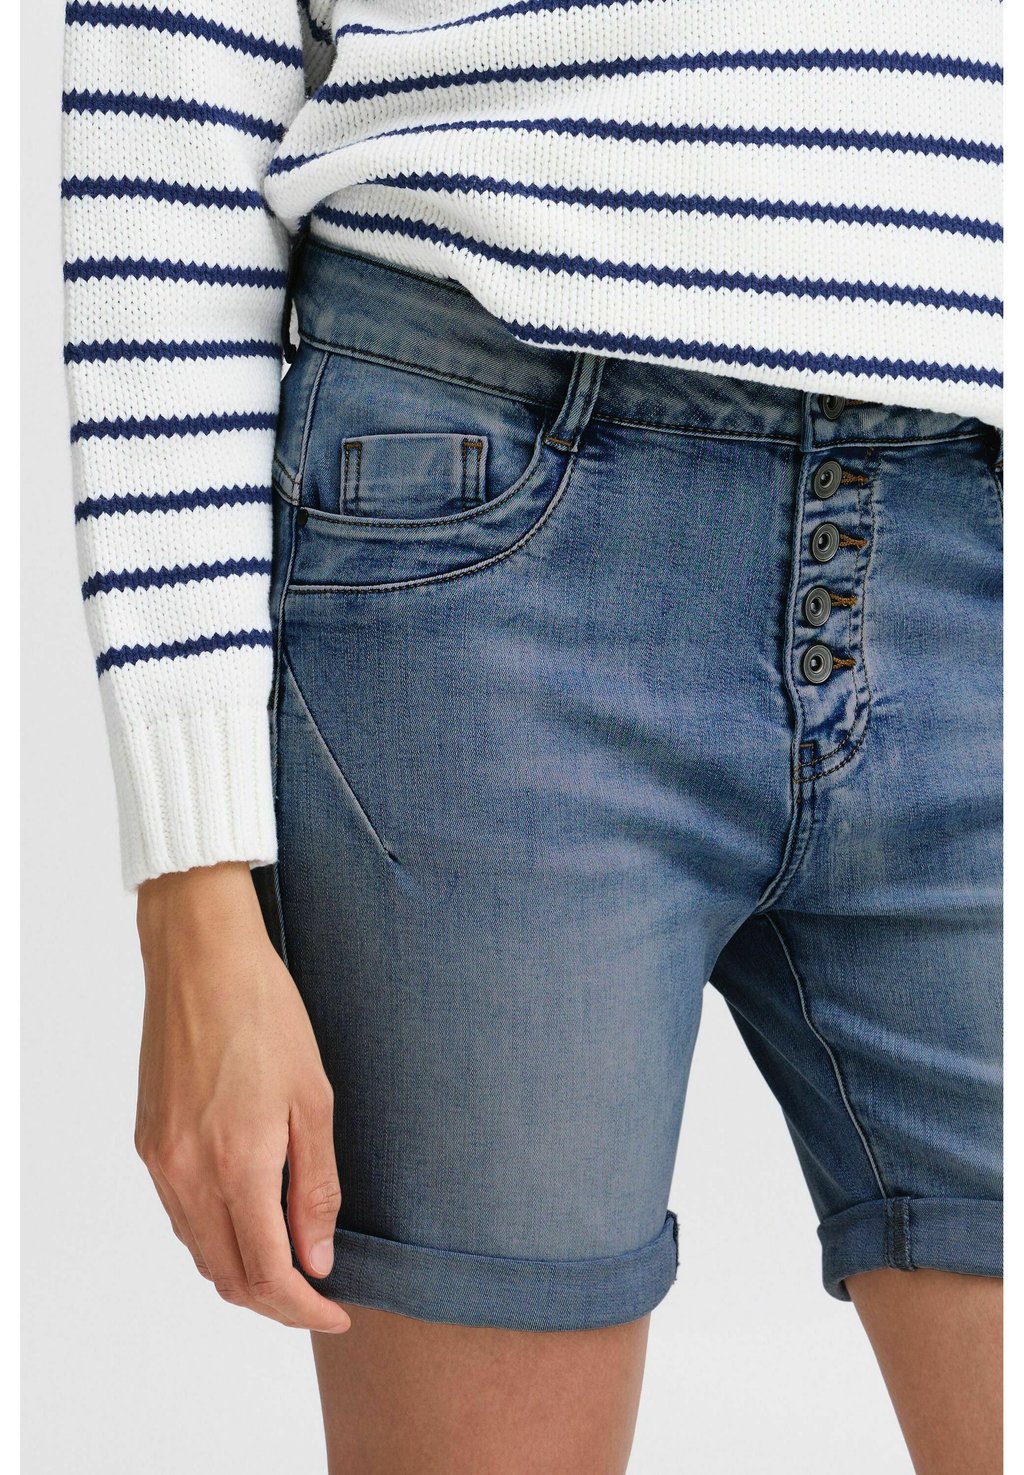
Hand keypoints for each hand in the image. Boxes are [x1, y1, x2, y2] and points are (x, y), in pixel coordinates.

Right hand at [134, 862, 349, 1332]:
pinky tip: (249, 1218)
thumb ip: (316, 1185)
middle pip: (228, 1276)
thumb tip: (318, 1257)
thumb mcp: (314, 1098)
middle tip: (319, 1295)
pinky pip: (180, 1215)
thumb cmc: (267, 1014)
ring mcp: (161, 1160)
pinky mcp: (147, 1142)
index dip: (305, 1307)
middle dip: (276, 1302)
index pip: (268, 1274)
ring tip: (290, 1262)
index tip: (337, 1312)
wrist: (201, 958)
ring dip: (243, 1272)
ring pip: (199, 1251)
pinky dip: (215, 1235)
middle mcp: (189, 1173)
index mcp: (237, 1164)